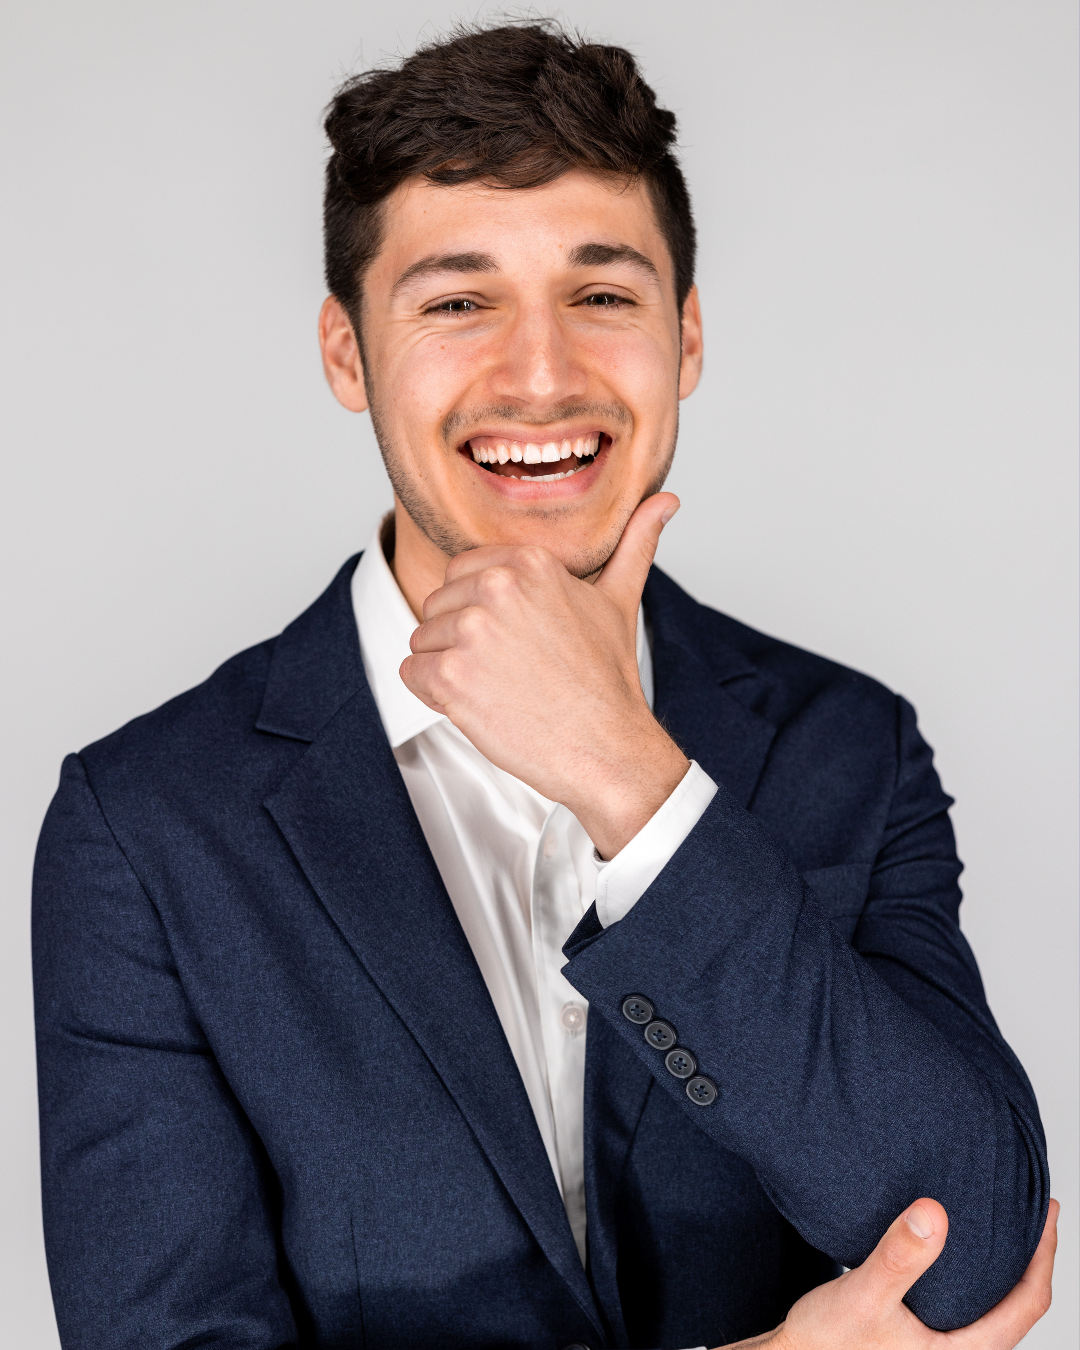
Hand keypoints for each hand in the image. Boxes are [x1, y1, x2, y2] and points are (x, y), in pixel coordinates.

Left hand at [399, 493, 688, 857]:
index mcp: (529, 561)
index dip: (480, 610)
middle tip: (508, 669)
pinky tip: (476, 703)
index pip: (463, 571)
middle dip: (461, 638)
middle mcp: (497, 587)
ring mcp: (472, 631)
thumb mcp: (620, 600)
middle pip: (438, 604)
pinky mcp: (451, 675)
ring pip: (422, 638)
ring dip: (447, 667)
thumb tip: (666, 500)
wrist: (605, 747)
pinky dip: (432, 693)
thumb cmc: (607, 679)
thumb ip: (635, 544)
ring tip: (496, 687)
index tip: (514, 639)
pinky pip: (410, 672)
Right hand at [717, 1198, 1058, 1349]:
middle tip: (1034, 1213)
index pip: (1026, 1304)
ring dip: (1003, 1273)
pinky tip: (953, 1257)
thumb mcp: (863, 1294)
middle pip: (1017, 1311)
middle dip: (1031, 1261)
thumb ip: (900, 1255)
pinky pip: (965, 1312)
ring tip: (1000, 1230)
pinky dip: (974, 1281)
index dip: (1044, 1256)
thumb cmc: (826, 1344)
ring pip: (991, 1313)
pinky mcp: (920, 1343)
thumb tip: (936, 1212)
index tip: (1048, 1211)